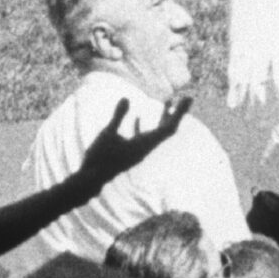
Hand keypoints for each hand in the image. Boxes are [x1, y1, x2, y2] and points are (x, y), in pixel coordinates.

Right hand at [72, 95, 190, 192]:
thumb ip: (118, 116)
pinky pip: (143, 136)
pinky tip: (137, 116)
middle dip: (177, 113)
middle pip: (168, 129)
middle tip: (187, 97)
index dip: (180, 113)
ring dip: (163, 116)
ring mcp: (138, 151)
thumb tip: (126, 98)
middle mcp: (145, 148)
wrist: (90, 180)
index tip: (188, 98)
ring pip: (157, 132)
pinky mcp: (130, 153)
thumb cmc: (99, 158)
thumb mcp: (108, 134)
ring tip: (169, 100)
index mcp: (144, 145)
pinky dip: (144, 125)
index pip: (169, 128)